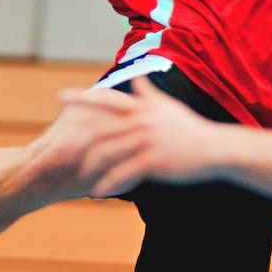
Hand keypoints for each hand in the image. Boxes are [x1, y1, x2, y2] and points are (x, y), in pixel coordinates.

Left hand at [62, 78, 227, 195]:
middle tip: (57, 150)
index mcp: (143, 108)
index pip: (107, 100)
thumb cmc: (190, 129)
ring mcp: (147, 140)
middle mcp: (142, 121)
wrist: (214, 149)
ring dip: (91, 167)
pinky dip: (108, 183)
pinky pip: (123, 173)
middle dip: (77, 139)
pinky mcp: (153, 160)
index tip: (60, 97)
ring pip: (109, 153)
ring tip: (80, 177)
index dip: (83, 98)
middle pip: (101, 128)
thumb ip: (149, 94)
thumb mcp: (169, 107)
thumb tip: (138, 78)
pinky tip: (98, 192)